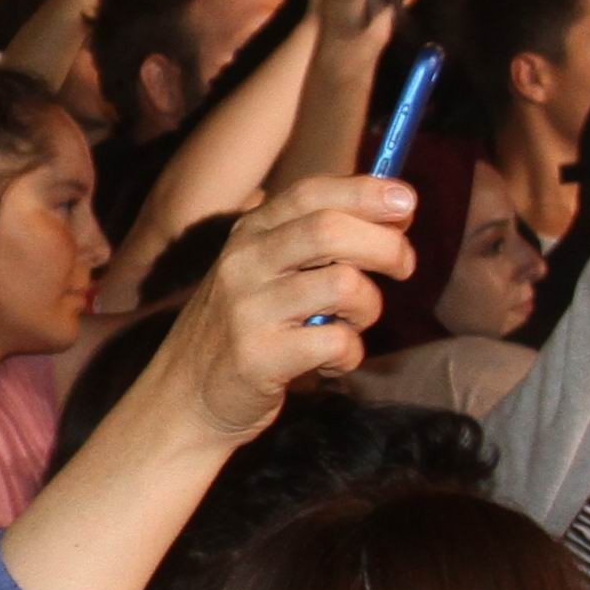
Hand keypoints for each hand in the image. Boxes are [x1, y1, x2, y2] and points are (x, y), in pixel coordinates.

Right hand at [156, 174, 418, 432]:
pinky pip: (337, 343)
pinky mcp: (258, 357)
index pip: (311, 192)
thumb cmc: (242, 329)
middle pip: (331, 230)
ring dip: (369, 307)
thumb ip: (319, 241)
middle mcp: (244, 263)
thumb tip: (395, 209)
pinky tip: (331, 361)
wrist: (182, 397)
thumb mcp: (264, 271)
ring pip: (343, 285)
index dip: (365, 191)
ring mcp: (248, 310)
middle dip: (386, 245)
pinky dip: (350, 354)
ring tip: (354, 323)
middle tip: (404, 266)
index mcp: (249, 234)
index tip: (406, 201)